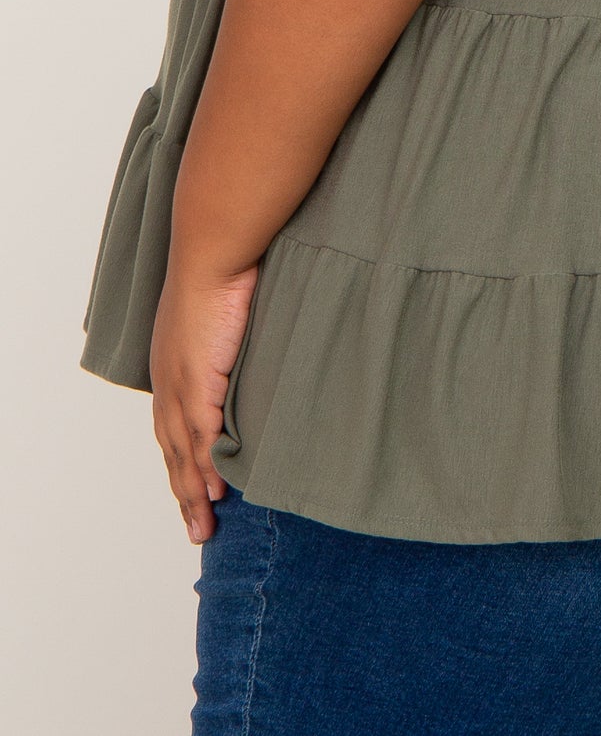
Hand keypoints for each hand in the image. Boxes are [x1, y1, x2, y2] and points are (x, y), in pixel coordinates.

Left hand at [149, 259, 259, 543]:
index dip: (183, 457)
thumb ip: (237, 337)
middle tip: (198, 527)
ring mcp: (179, 383)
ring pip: (183, 453)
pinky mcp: (197, 383)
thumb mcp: (230, 309)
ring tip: (205, 525)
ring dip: (192, 491)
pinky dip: (206, 469)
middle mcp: (168, 378)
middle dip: (183, 489)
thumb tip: (257, 347)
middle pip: (172, 448)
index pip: (174, 422)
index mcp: (172, 361)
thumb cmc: (227, 265)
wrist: (214, 247)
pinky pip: (201, 438)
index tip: (194, 486)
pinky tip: (217, 493)